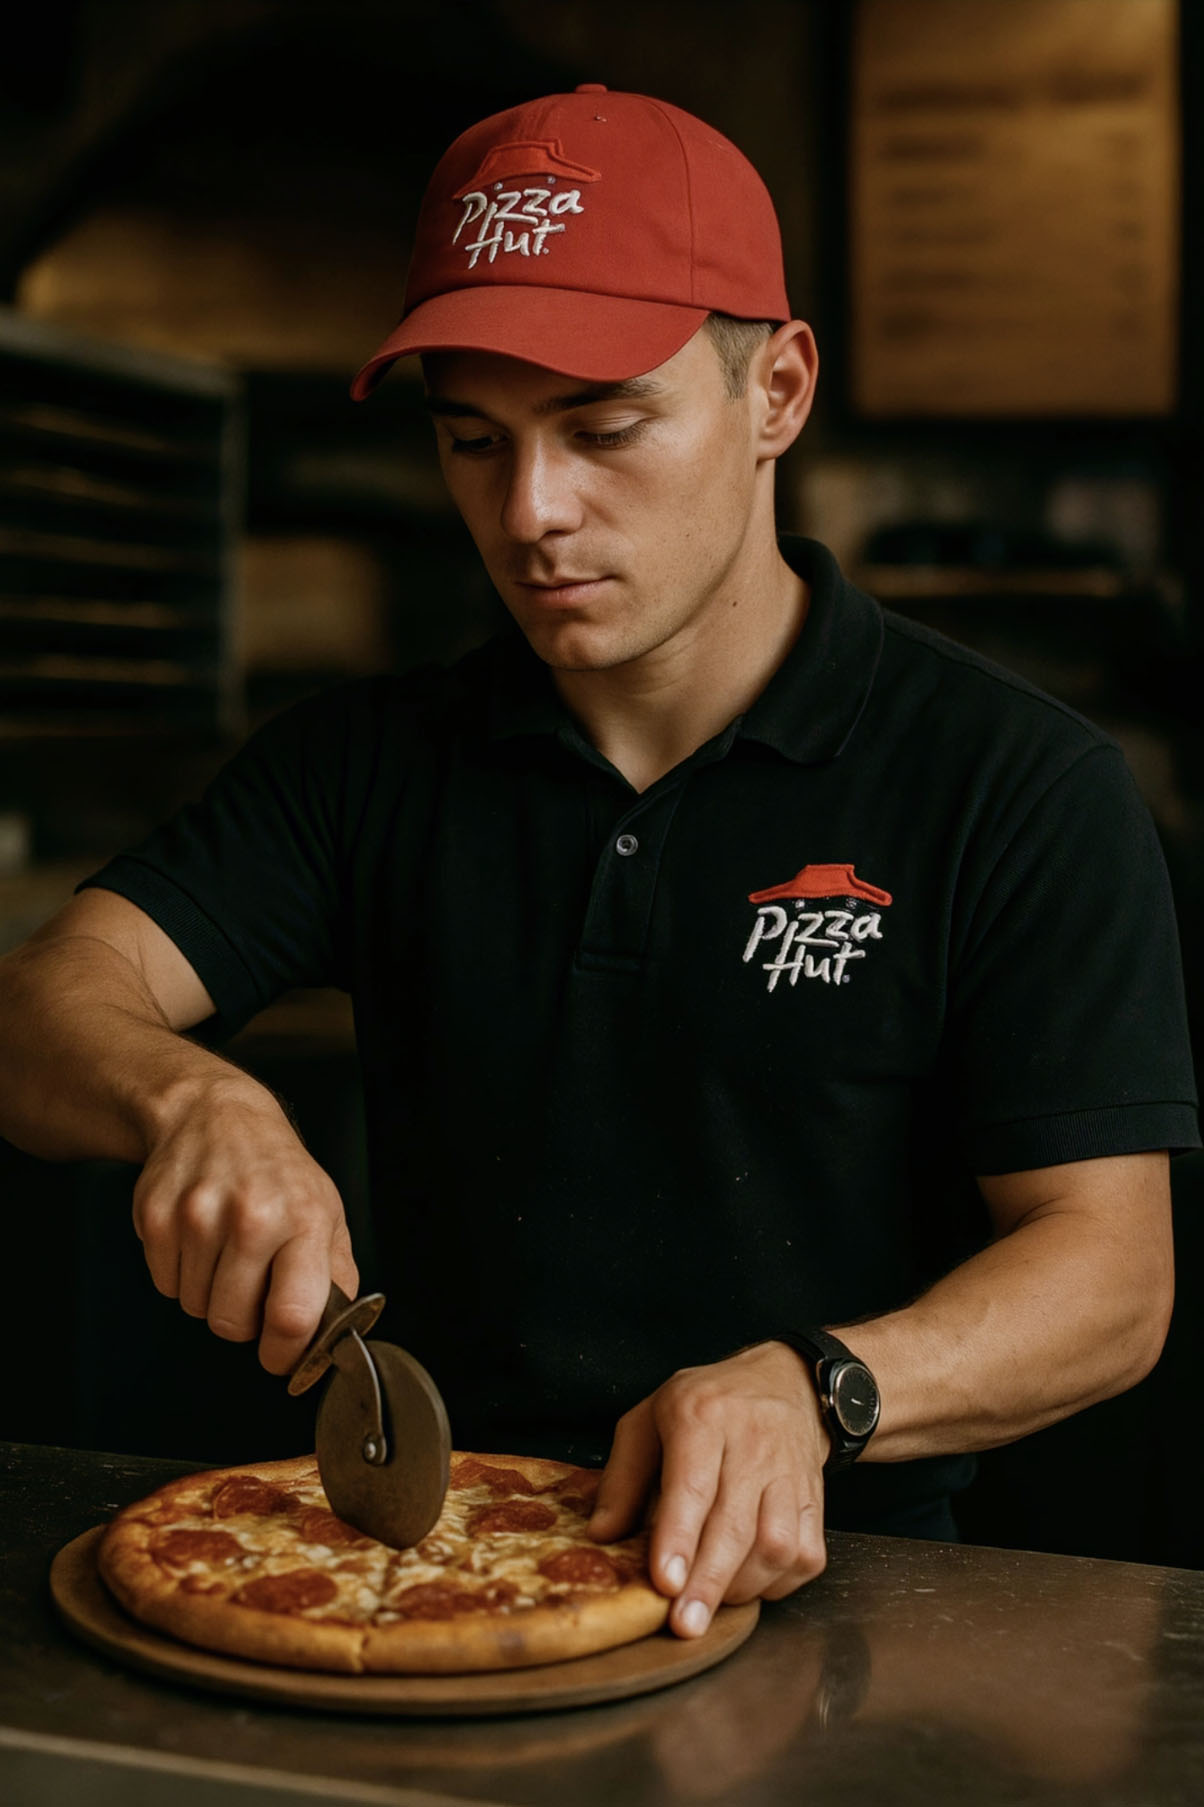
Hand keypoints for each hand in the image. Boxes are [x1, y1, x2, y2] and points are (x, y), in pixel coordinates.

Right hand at [132, 1073, 357, 1373]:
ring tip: (225, 1250)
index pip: (293, 1316)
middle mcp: (251, 1216)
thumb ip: (335, 1277)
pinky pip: (165, 1285)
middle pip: (232, 1322)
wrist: (215, 1113)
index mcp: (304, 1219)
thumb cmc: (277, 1170)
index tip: (280, 1357)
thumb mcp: (326, 1212)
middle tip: (252, 1284)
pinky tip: (198, 1237)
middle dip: (243, 1319)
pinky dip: (181, 1274)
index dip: (284, 1353)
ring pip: (195, 1308)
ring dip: (210, 1294)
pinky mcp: (156, 1216)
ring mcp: (198, 1216)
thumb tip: (334, 1338)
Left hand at [588, 1342, 828, 1637]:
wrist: (785, 1381)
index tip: (665, 1582)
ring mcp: (790, 1472)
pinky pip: (805, 1555)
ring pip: (776, 1544)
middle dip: (708, 1582)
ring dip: (742, 1586)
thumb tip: (602, 1536)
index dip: (679, 1537)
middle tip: (685, 1625)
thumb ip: (622, 1477)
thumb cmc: (706, 1404)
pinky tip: (749, 1585)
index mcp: (702, 1415)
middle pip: (735, 1524)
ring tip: (709, 1601)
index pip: (692, 1484)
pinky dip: (777, 1583)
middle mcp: (753, 1442)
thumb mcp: (649, 1419)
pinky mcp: (816, 1499)